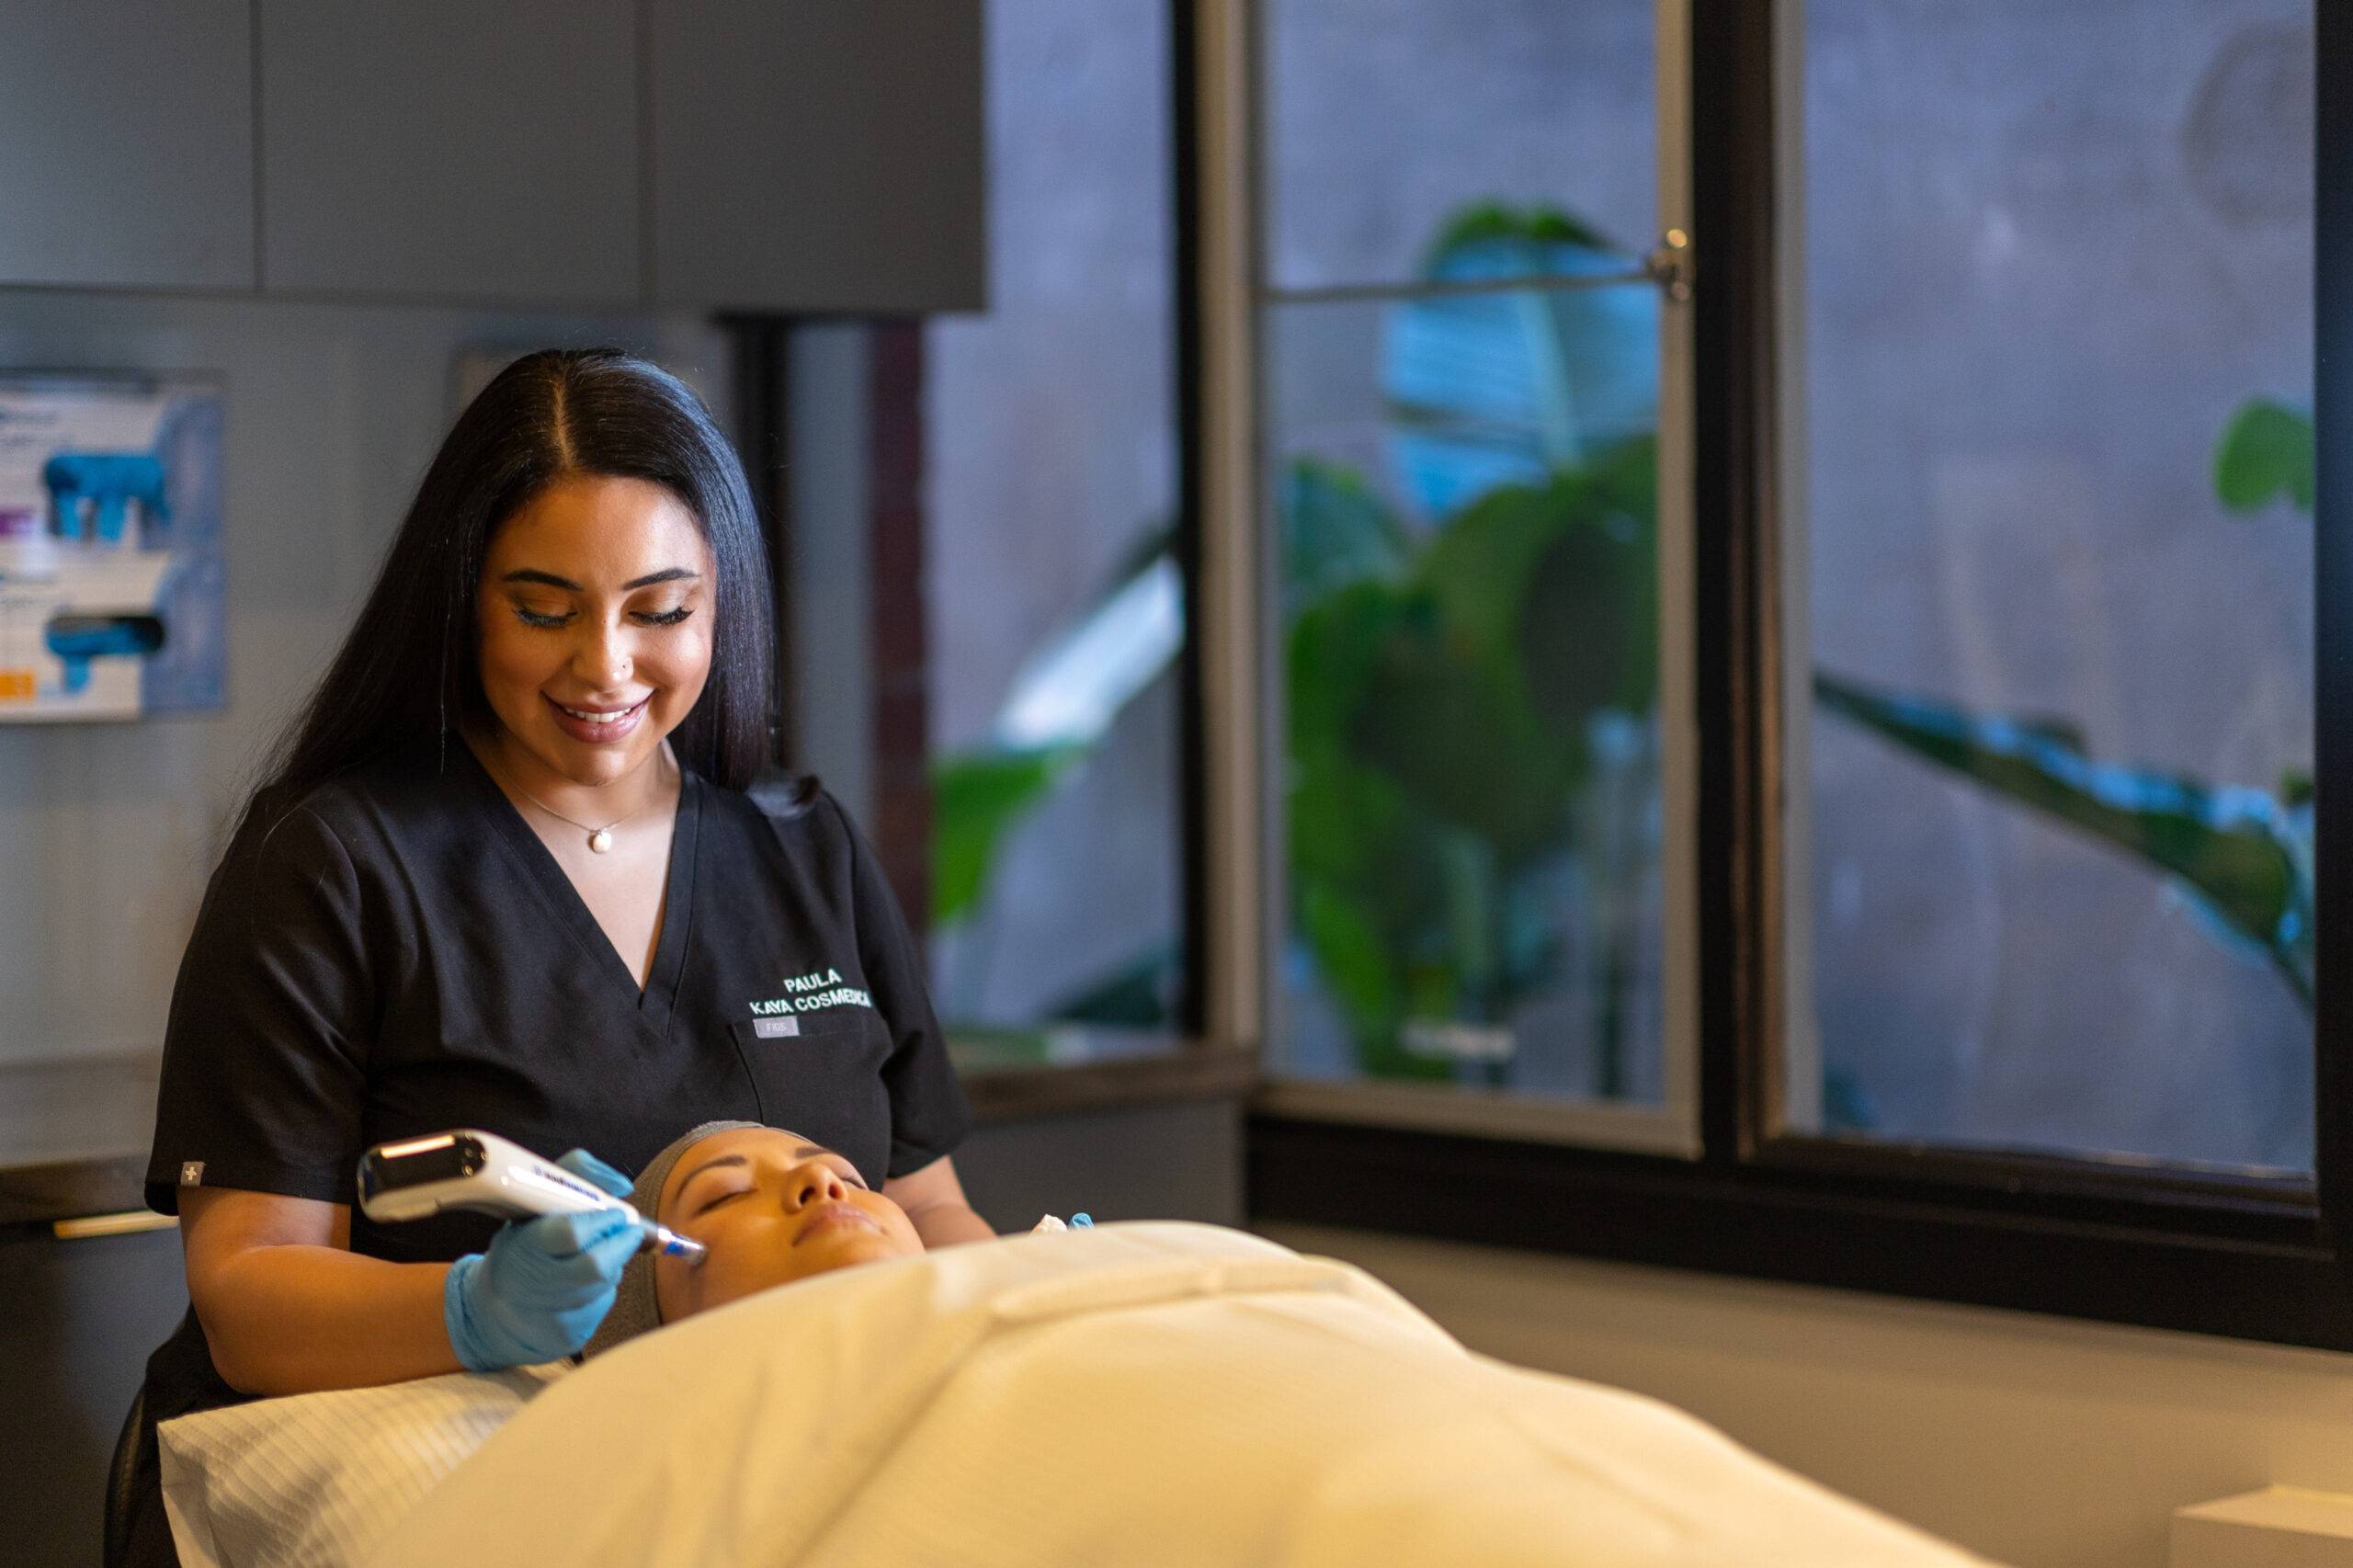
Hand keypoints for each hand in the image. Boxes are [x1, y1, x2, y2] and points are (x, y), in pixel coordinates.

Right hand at [443, 1148, 642, 1369]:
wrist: (496, 1310)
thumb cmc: (524, 1243)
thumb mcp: (535, 1201)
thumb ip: (579, 1174)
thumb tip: (624, 1187)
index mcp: (524, 1245)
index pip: (570, 1233)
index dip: (601, 1220)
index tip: (614, 1211)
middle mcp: (533, 1284)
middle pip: (597, 1265)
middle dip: (622, 1243)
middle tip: (629, 1230)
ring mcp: (551, 1315)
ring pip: (606, 1282)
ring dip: (614, 1263)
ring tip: (599, 1253)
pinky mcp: (568, 1337)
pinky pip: (603, 1303)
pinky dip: (604, 1287)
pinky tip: (585, 1282)